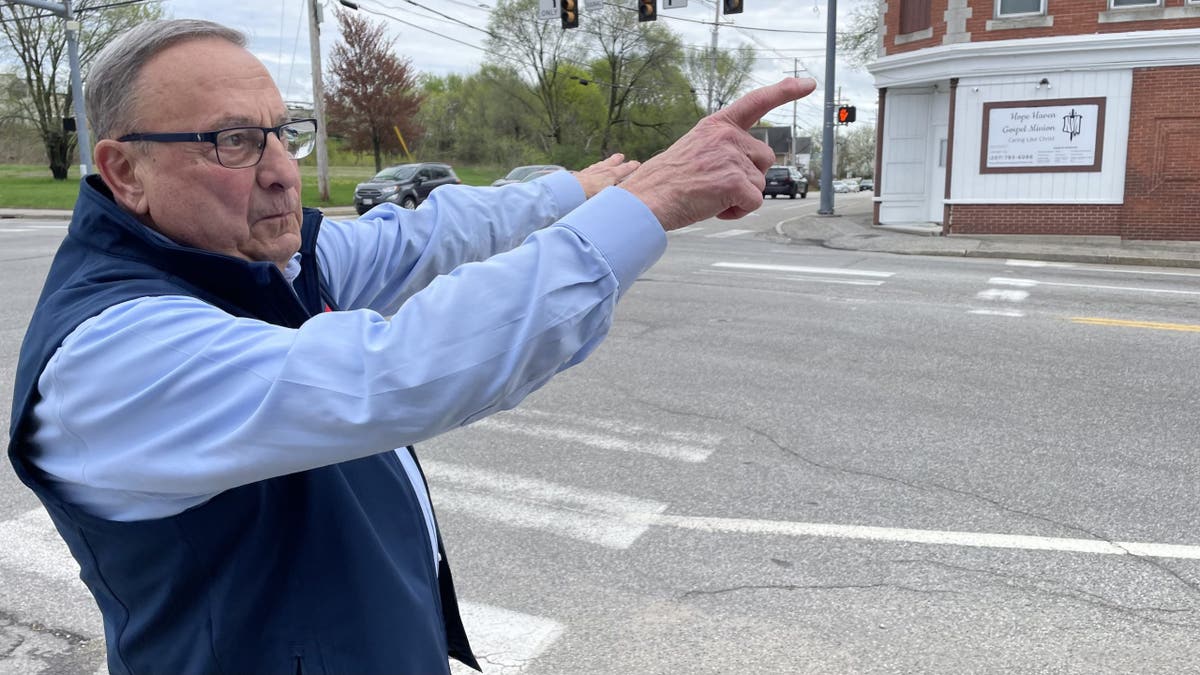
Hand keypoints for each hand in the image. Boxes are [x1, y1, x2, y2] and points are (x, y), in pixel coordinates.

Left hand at [573, 153, 640, 198]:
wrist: (572, 190)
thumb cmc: (591, 195)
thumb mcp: (608, 197)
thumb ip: (617, 197)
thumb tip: (625, 201)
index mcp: (611, 174)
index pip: (625, 169)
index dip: (632, 166)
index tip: (637, 164)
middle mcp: (602, 169)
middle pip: (613, 162)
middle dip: (618, 159)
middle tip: (621, 156)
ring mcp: (592, 170)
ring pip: (601, 164)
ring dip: (606, 162)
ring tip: (607, 162)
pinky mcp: (582, 173)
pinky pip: (591, 168)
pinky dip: (594, 168)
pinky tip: (592, 169)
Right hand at [619, 78, 816, 230]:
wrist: (646, 200)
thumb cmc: (666, 182)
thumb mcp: (694, 150)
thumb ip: (723, 149)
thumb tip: (751, 167)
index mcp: (716, 126)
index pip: (756, 102)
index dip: (785, 91)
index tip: (807, 84)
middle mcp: (727, 137)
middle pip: (763, 159)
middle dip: (748, 177)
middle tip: (716, 186)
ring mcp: (732, 157)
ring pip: (759, 184)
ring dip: (740, 197)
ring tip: (709, 197)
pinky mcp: (735, 182)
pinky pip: (754, 202)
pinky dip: (738, 211)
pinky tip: (714, 208)